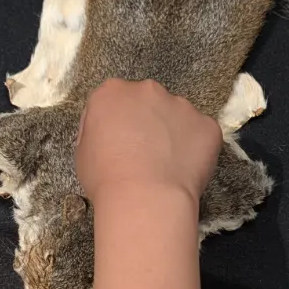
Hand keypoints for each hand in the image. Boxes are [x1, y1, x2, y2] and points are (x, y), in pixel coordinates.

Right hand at [76, 79, 221, 210]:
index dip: (113, 126)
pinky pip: (202, 134)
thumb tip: (109, 136)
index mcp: (112, 92)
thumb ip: (97, 133)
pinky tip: (184, 172)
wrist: (144, 199)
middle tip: (143, 156)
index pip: (112, 103)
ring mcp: (181, 105)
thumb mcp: (82, 153)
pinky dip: (196, 150)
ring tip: (166, 167)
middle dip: (146, 123)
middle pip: (147, 103)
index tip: (115, 146)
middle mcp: (148, 90)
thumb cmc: (105, 179)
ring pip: (177, 117)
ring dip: (172, 134)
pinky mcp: (207, 125)